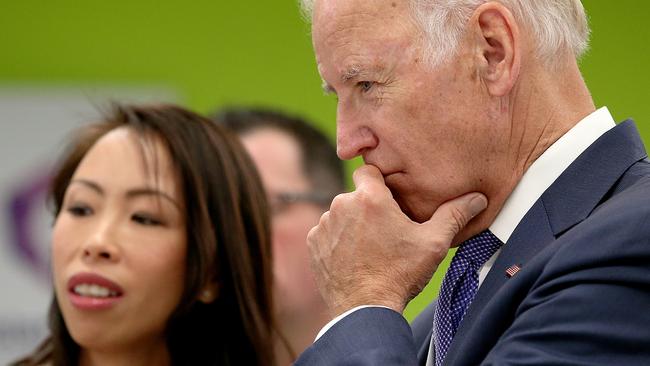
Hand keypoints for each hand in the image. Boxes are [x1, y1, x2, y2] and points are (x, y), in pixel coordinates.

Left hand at [307, 164, 487, 315]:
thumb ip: (453, 215)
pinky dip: (338, 241)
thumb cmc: (399, 275)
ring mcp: (324, 225)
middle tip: (387, 231)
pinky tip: (354, 258)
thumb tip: (477, 198)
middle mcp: (341, 205)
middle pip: (357, 195)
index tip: (390, 198)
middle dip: (369, 208)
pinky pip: (327, 232)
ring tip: (370, 248)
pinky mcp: (314, 243)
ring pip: (341, 214)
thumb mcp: (433, 244)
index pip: (368, 170)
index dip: (380, 182)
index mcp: (369, 198)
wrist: (364, 310)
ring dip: (353, 224)